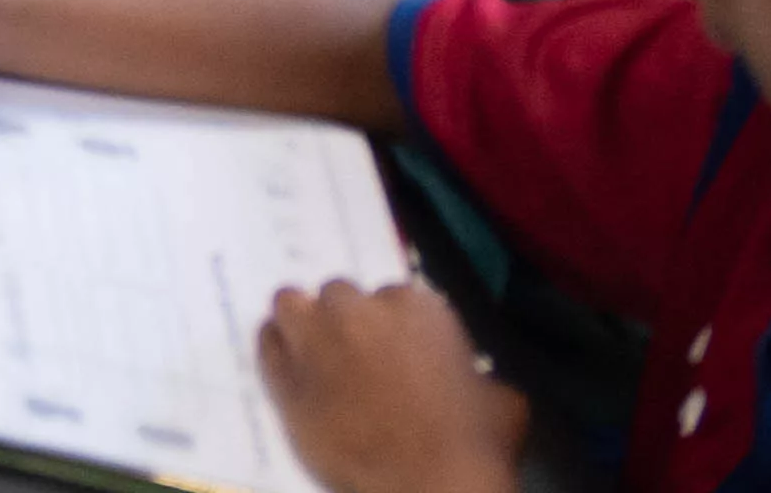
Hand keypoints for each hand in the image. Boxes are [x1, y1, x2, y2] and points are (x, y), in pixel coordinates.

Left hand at [253, 282, 525, 492]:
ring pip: (292, 304)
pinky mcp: (283, 376)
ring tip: (315, 351)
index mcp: (415, 307)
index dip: (395, 328)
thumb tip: (473, 378)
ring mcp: (313, 339)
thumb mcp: (503, 401)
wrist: (431, 488)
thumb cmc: (476, 446)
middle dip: (349, 323)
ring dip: (304, 322)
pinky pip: (267, 343)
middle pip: (339, 296)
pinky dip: (276, 349)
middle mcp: (356, 311)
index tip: (399, 353)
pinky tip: (289, 364)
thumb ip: (479, 375)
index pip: (394, 298)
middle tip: (360, 359)